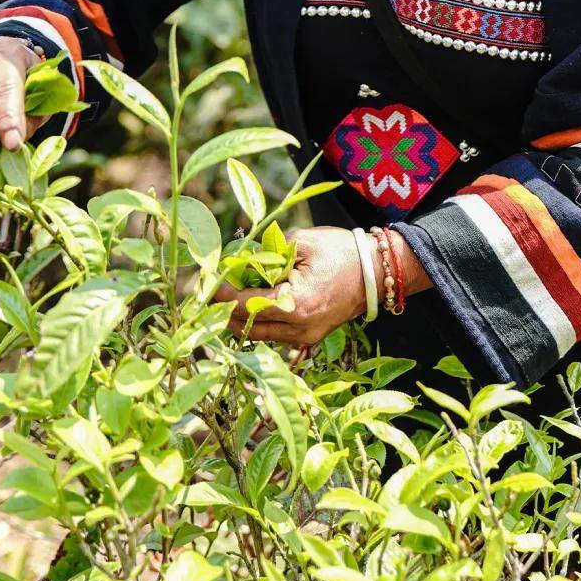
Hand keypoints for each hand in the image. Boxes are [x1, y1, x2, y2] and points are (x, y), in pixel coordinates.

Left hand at [215, 225, 372, 349]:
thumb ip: (267, 253)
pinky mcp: (309, 338)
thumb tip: (238, 263)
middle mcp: (298, 329)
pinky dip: (259, 321)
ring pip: (257, 335)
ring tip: (229, 295)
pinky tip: (252, 303)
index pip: (244, 305)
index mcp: (295, 304)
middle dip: (224, 309)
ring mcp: (304, 338)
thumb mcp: (301, 242)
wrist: (376, 272)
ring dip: (241, 317)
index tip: (203, 283)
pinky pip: (274, 335)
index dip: (219, 295)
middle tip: (210, 290)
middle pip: (245, 326)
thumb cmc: (341, 252)